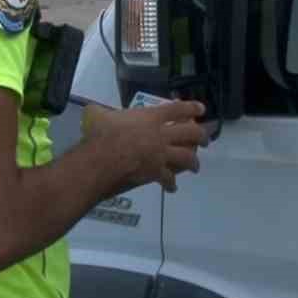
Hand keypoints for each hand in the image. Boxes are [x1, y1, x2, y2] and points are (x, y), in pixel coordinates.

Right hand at [83, 100, 208, 193]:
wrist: (104, 158)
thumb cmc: (101, 134)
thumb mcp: (98, 115)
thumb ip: (100, 112)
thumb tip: (91, 110)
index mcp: (150, 117)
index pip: (177, 110)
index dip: (191, 108)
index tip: (201, 109)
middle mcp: (161, 134)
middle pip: (190, 133)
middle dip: (201, 136)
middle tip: (205, 140)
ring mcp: (161, 154)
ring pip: (186, 157)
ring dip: (194, 162)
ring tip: (196, 166)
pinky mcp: (157, 172)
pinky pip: (169, 179)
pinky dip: (171, 184)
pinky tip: (172, 189)